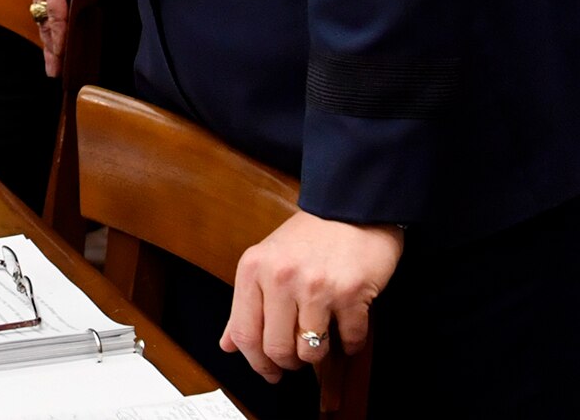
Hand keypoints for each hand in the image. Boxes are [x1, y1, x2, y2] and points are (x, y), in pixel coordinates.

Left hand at [25, 0, 125, 75]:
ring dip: (52, 43)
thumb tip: (77, 12)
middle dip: (46, 42)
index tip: (51, 50)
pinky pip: (55, 14)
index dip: (46, 29)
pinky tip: (63, 49)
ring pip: (44, 17)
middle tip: (52, 67)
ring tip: (57, 65)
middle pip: (39, 13)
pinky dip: (60, 33)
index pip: (41, 4)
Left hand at [221, 211, 401, 381]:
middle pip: (277, 349)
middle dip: (289, 363)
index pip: (244, 333)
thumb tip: (229, 344)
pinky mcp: (350, 294)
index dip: (256, 362)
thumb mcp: (266, 262)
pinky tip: (347, 328)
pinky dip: (350, 343)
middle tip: (297, 357)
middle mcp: (280, 277)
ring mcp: (316, 286)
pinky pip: (349, 341)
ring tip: (322, 336)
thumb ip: (246, 305)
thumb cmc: (309, 237)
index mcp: (253, 269)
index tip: (268, 370)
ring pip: (311, 351)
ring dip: (319, 353)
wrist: (350, 209)